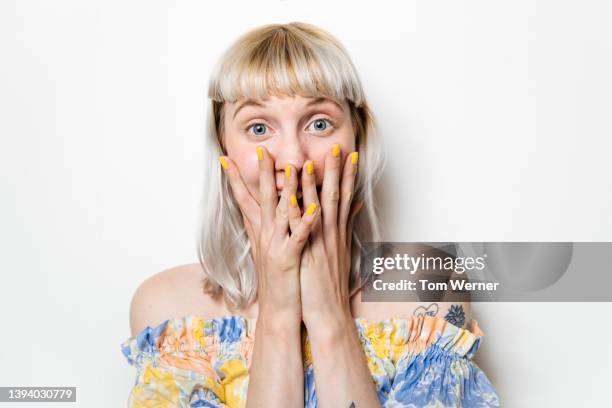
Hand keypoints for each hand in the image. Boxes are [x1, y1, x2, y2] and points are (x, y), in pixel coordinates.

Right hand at [219, 147, 318, 324]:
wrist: (278, 313)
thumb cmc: (281, 282)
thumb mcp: (276, 251)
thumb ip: (276, 229)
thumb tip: (277, 214)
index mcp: (262, 233)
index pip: (245, 200)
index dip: (235, 179)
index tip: (226, 158)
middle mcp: (265, 237)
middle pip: (262, 199)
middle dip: (261, 173)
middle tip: (260, 150)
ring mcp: (276, 247)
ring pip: (282, 212)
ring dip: (287, 189)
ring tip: (292, 167)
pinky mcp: (288, 260)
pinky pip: (299, 237)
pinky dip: (306, 222)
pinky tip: (314, 208)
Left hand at [286, 144, 362, 335]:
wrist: (330, 312)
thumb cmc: (331, 283)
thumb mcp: (342, 251)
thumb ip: (348, 225)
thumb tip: (358, 205)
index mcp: (337, 232)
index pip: (345, 197)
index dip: (348, 175)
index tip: (350, 153)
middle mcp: (331, 233)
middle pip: (336, 196)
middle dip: (336, 171)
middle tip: (336, 147)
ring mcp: (320, 243)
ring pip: (318, 209)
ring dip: (314, 185)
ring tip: (309, 162)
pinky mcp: (308, 255)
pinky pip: (301, 230)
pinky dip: (297, 213)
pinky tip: (291, 198)